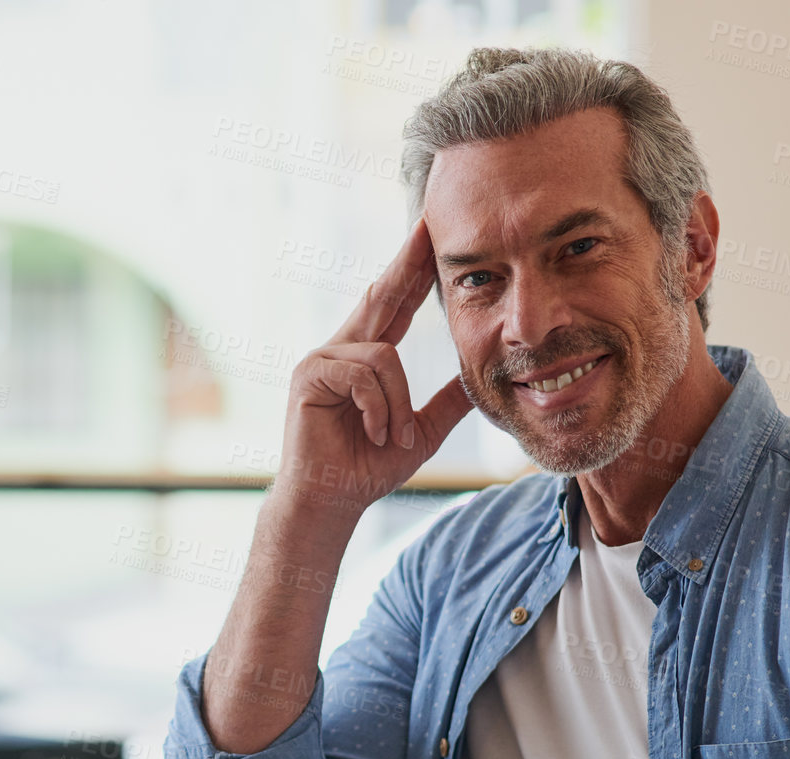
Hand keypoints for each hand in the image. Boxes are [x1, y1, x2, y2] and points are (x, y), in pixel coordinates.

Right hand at [274, 218, 474, 519]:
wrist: (332, 501)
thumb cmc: (367, 469)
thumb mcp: (422, 431)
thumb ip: (448, 402)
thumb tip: (480, 378)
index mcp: (366, 359)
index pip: (397, 305)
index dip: (415, 273)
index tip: (433, 239)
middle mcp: (341, 350)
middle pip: (381, 296)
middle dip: (407, 264)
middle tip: (429, 227)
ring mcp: (321, 359)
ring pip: (384, 355)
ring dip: (398, 403)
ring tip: (394, 437)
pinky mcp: (309, 375)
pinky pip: (364, 373)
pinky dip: (380, 407)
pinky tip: (376, 433)